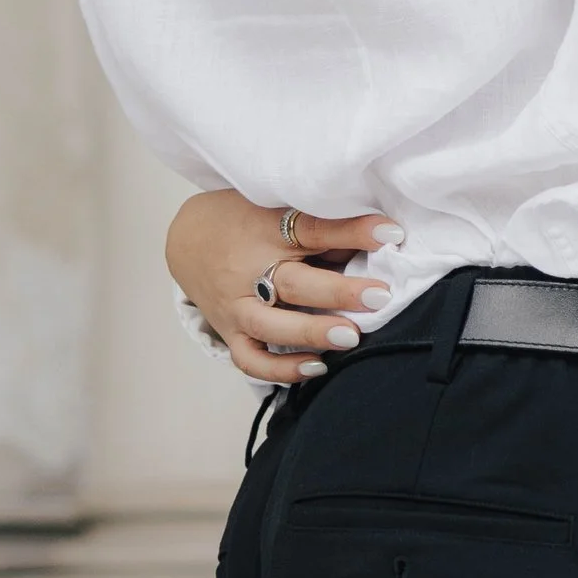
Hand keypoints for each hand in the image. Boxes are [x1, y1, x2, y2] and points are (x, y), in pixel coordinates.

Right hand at [167, 188, 401, 385]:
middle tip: (379, 296)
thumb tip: (375, 240)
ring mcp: (237, 306)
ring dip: (312, 333)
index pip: (312, 227)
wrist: (186, 238)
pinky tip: (317, 367)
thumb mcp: (277, 207)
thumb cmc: (241, 218)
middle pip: (294, 282)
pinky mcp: (230, 332)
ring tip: (350, 337)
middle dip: (338, 291)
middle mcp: (249, 271)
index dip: (353, 230)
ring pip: (272, 326)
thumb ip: (320, 226)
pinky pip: (252, 359)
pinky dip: (282, 370)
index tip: (392, 234)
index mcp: (265, 229)